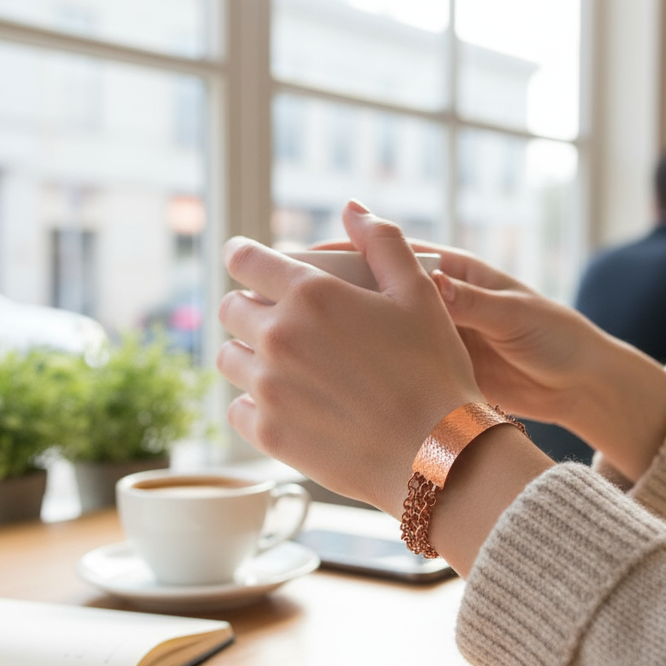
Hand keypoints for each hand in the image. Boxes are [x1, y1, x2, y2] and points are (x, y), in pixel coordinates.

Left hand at [217, 202, 483, 512]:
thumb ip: (383, 243)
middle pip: (231, 310)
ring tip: (283, 366)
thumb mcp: (419, 294)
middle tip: (278, 322)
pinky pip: (237, 409)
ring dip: (248, 356)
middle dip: (250, 309)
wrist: (436, 455)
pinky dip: (254, 404)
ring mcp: (269, 387)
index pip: (245, 260)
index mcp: (311, 294)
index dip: (243, 257)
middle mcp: (279, 336)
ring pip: (229, 359)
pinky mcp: (268, 434)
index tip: (246, 262)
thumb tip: (352, 210)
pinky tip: (287, 406)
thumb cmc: (435, 372)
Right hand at [314, 238, 665, 481]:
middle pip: (364, 293)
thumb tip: (432, 282)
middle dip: (321, 297)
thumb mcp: (516, 316)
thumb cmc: (555, 339)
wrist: (577, 385)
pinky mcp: (428, 372)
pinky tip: (320, 384)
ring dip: (331, 338)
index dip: (343, 252)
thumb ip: (474, 301)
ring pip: (366, 334)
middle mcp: (430, 303)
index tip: (301, 260)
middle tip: (274, 304)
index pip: (386, 255)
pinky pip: (383, 368)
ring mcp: (424, 340)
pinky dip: (354, 373)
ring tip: (283, 347)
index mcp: (449, 275)